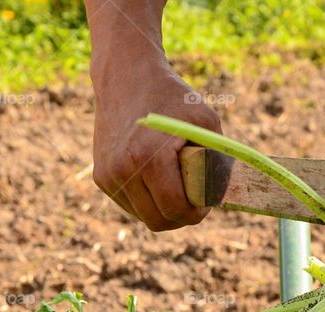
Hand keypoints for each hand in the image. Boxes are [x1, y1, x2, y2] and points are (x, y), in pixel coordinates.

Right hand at [91, 56, 221, 230]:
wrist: (125, 77)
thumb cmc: (171, 97)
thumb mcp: (205, 120)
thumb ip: (218, 157)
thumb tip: (224, 194)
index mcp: (148, 158)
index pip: (175, 209)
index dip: (195, 214)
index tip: (204, 206)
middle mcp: (123, 170)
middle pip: (158, 221)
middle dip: (180, 218)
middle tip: (193, 204)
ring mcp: (108, 176)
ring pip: (143, 216)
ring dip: (162, 210)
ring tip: (176, 189)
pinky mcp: (100, 177)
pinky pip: (130, 205)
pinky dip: (146, 200)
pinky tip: (156, 180)